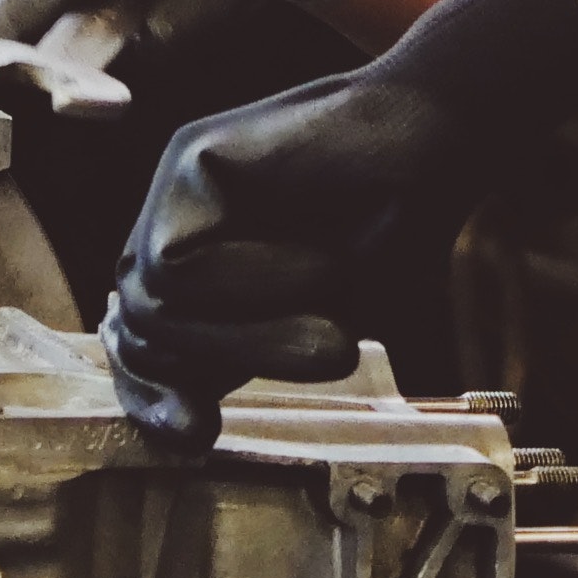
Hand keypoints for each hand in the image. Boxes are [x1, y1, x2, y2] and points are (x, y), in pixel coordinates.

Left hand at [106, 0, 577, 446]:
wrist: (439, 142)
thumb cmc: (389, 234)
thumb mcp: (310, 324)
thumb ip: (244, 358)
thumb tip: (179, 430)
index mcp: (199, 268)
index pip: (140, 347)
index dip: (152, 400)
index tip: (200, 435)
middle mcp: (176, 225)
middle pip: (138, 333)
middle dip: (216, 367)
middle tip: (324, 355)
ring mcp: (176, 189)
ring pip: (151, 305)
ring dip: (250, 335)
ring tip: (333, 323)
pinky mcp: (189, 158)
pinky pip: (172, 263)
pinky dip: (248, 284)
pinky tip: (316, 260)